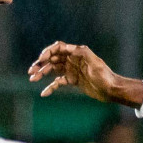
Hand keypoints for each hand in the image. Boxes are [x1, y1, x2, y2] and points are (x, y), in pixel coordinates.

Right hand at [28, 42, 142, 106]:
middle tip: (31, 72)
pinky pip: (58, 82)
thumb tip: (70, 49)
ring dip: (42, 73)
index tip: (41, 60)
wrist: (111, 90)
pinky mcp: (72, 81)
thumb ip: (83, 54)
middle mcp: (72, 60)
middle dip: (40, 64)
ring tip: (32, 79)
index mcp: (77, 52)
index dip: (48, 52)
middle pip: (52, 59)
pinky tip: (43, 93)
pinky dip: (50, 87)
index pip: (58, 48)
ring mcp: (71, 70)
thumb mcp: (95, 63)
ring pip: (52, 70)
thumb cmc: (105, 76)